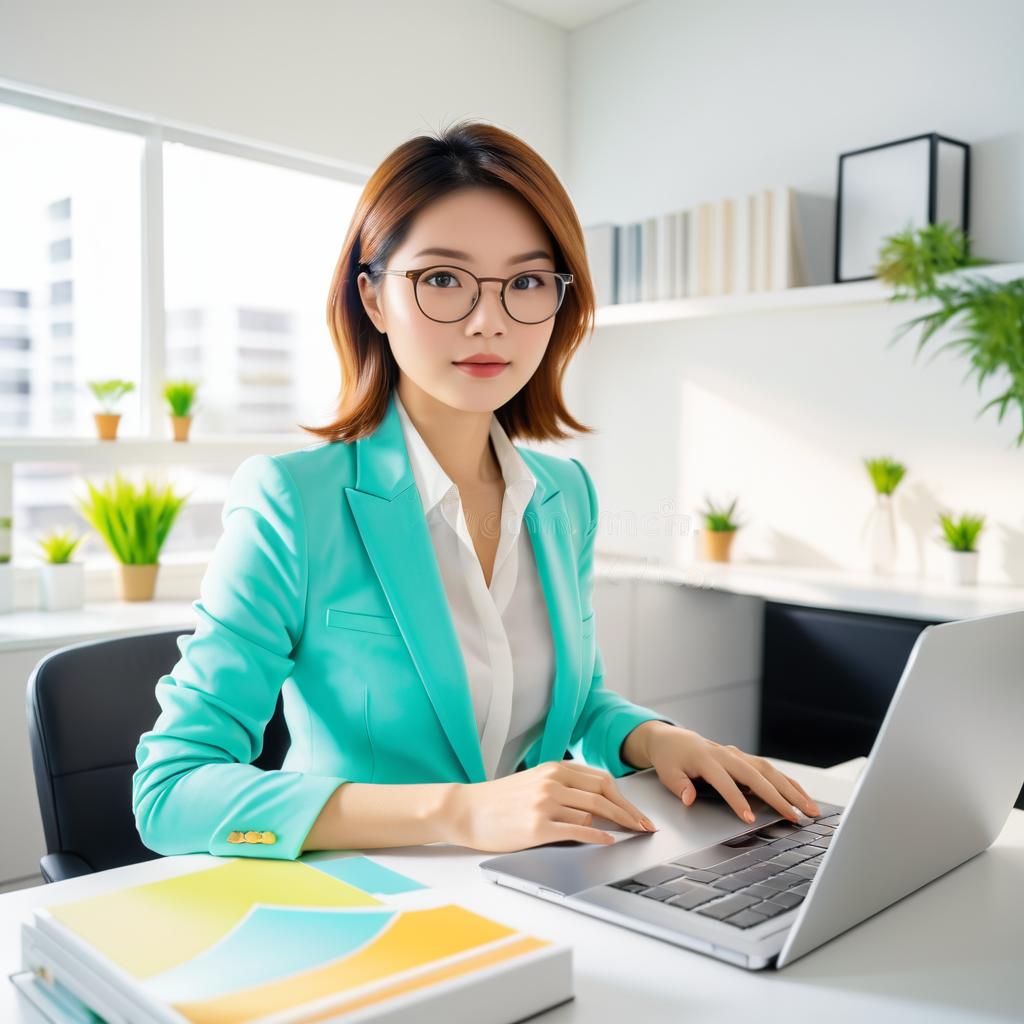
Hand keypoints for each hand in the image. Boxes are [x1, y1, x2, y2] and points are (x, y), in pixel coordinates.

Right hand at [448, 761, 657, 852]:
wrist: (466, 810)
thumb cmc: (500, 800)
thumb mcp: (534, 782)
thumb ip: (563, 787)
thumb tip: (597, 805)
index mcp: (553, 768)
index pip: (601, 780)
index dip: (625, 798)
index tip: (639, 813)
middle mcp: (551, 782)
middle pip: (604, 794)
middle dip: (630, 812)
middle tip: (645, 827)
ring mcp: (544, 803)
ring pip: (593, 811)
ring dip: (617, 825)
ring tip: (631, 835)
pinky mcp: (537, 827)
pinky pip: (576, 830)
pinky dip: (597, 835)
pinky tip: (608, 840)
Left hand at [642, 723, 821, 824]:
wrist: (673, 739)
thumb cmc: (670, 758)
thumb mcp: (666, 772)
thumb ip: (679, 786)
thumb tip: (688, 798)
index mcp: (706, 758)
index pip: (725, 782)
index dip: (737, 800)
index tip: (749, 819)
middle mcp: (727, 755)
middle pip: (757, 775)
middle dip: (778, 796)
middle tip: (795, 817)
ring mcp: (739, 756)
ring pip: (770, 771)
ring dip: (792, 790)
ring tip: (810, 809)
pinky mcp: (746, 760)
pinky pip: (771, 771)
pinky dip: (788, 784)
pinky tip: (803, 797)